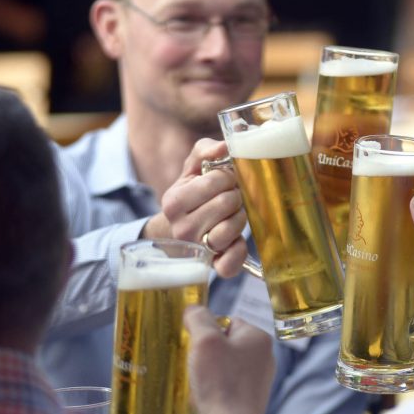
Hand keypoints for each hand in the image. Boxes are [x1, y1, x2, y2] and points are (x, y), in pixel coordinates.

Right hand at [146, 138, 247, 277]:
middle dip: (235, 196)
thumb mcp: (192, 169)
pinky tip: (236, 239)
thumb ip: (206, 151)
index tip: (225, 180)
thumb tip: (226, 145)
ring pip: (233, 228)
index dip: (228, 177)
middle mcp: (182, 228)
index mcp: (174, 201)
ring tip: (231, 215)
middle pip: (228, 202)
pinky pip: (232, 261)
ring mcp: (196, 249)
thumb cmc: (191, 195)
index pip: (217, 181)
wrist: (179, 230)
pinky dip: (240, 250)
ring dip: (239, 218)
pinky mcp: (212, 267)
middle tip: (229, 199)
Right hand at [185, 307, 274, 413]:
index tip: (196, 344)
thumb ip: (198, 318)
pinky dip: (213, 387)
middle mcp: (264, 356)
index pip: (227, 320)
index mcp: (259, 337)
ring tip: (200, 382)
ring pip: (223, 364)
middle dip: (206, 352)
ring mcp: (258, 378)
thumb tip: (193, 309)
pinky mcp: (249, 397)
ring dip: (207, 370)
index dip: (206, 330)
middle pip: (224, 343)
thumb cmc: (220, 381)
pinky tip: (206, 395)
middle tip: (196, 364)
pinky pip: (226, 383)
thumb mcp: (205, 340)